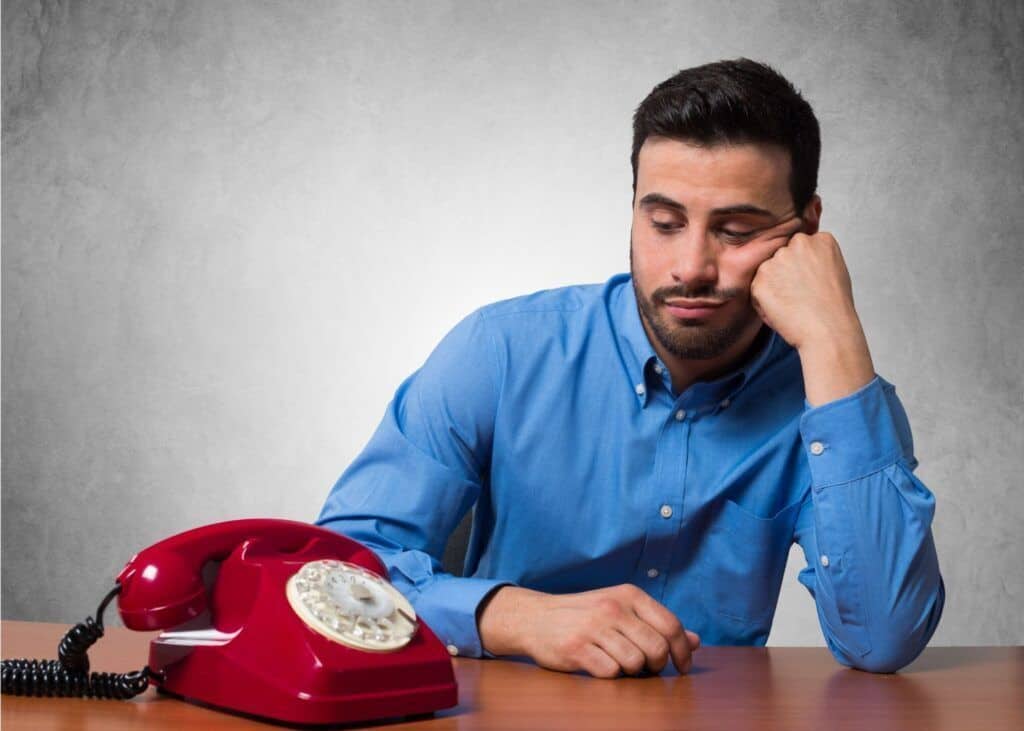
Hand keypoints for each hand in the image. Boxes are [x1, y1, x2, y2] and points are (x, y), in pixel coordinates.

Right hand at [477, 584, 700, 677]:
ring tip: (619, 664)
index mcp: (629, 595)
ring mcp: (594, 627)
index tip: (682, 667)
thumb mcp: (621, 610)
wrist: (535, 617)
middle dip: (656, 666)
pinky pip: (611, 673)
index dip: (682, 651)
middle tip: (645, 669)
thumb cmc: (584, 615)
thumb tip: (696, 641)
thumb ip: (657, 624)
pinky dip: (610, 675)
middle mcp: (613, 608)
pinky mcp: (577, 648)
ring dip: (631, 672)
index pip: (671, 625)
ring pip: (635, 663)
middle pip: (657, 649)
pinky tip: (600, 665)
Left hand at [748, 228, 874, 404]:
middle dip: (785, 274)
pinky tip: (784, 311)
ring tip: (794, 304)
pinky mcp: (760, 280)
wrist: (828, 331)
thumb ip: (816, 257)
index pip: (800, 247)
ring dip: (773, 287)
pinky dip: (765, 303)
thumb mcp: (835, 270)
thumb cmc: (834, 308)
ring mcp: (777, 261)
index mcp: (821, 240)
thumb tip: (801, 258)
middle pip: (781, 256)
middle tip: (801, 295)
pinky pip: (757, 290)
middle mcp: (798, 244)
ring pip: (767, 272)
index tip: (811, 282)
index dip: (803, 268)